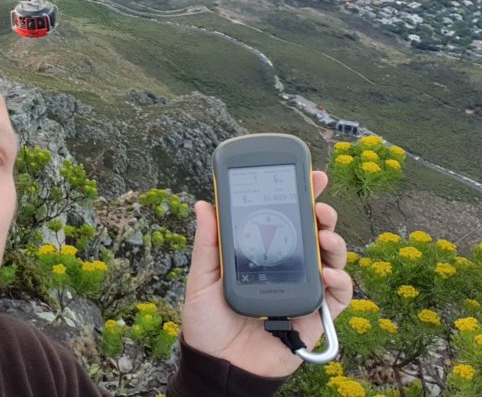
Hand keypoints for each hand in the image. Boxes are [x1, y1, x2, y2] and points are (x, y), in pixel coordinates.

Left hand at [180, 171, 352, 377]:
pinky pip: (338, 298)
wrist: (217, 366)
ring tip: (326, 237)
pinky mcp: (314, 318)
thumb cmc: (207, 323)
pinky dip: (341, 283)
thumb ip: (208, 244)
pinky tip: (330, 274)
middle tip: (320, 207)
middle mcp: (286, 268)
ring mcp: (302, 291)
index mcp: (262, 254)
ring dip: (335, 244)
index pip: (285, 220)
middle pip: (314, 235)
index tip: (311, 177)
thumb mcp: (202, 279)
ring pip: (331, 261)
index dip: (301, 198)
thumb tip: (205, 204)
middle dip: (323, 216)